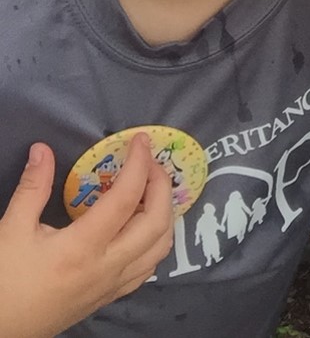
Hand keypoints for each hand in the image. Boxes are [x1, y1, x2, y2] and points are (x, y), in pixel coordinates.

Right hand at [0, 134, 173, 337]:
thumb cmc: (4, 282)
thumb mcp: (11, 230)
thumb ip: (32, 188)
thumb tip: (43, 150)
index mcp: (82, 248)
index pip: (126, 198)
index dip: (139, 164)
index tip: (140, 141)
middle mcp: (106, 268)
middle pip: (155, 222)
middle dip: (161, 185)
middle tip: (149, 162)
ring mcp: (111, 286)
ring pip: (159, 248)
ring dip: (165, 212)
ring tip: (151, 189)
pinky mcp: (109, 297)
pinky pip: (148, 267)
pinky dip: (156, 240)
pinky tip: (142, 226)